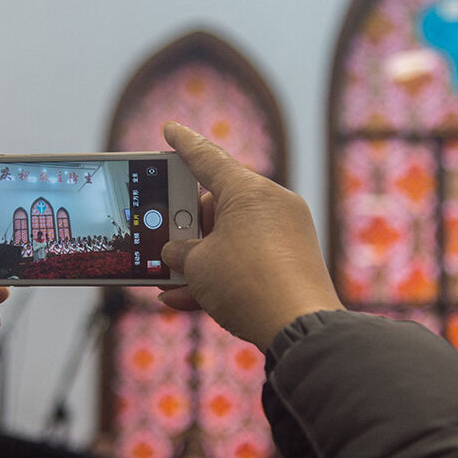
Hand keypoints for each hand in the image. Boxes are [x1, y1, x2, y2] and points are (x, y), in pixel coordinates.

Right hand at [159, 122, 342, 350]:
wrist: (298, 327)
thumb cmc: (245, 284)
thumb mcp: (197, 264)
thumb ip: (180, 252)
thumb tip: (176, 253)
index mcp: (249, 191)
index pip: (208, 158)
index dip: (184, 144)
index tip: (170, 129)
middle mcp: (271, 205)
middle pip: (217, 204)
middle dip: (184, 226)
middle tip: (160, 238)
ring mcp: (284, 235)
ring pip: (229, 238)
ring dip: (197, 259)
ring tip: (166, 278)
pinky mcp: (290, 264)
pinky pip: (245, 261)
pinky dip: (217, 276)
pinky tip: (183, 299)